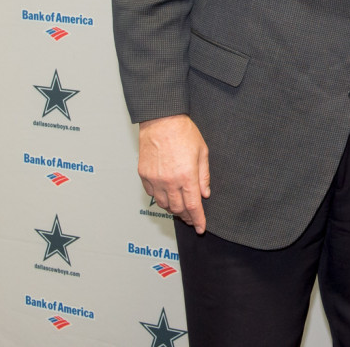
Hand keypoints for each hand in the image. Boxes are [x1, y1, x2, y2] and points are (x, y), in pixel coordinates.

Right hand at [138, 114, 209, 232]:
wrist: (161, 120)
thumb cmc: (184, 132)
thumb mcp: (202, 152)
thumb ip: (204, 176)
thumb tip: (205, 194)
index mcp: (187, 176)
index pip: (193, 206)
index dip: (198, 220)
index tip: (201, 228)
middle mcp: (169, 181)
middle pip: (178, 208)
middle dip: (187, 216)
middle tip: (192, 218)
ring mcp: (155, 179)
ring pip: (163, 204)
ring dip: (173, 208)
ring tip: (180, 207)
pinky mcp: (144, 175)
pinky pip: (152, 194)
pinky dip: (160, 198)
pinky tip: (167, 195)